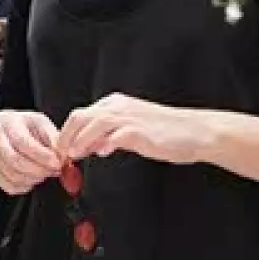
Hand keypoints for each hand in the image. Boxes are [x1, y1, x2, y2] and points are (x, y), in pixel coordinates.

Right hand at [0, 109, 61, 194]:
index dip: (42, 156)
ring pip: (12, 175)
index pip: (23, 142)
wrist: (5, 128)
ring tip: (45, 174)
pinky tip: (33, 179)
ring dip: (33, 179)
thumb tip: (63, 156)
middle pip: (14, 160)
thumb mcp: (42, 124)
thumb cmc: (26, 126)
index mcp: (10, 123)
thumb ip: (53, 138)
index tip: (57, 163)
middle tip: (54, 171)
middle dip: (38, 170)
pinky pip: (8, 186)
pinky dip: (24, 187)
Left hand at [55, 92, 208, 165]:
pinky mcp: (142, 131)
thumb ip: (110, 135)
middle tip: (61, 155)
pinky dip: (107, 143)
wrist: (196, 131)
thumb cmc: (165, 132)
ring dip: (81, 140)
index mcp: (115, 104)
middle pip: (81, 116)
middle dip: (66, 136)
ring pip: (95, 123)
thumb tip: (90, 147)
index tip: (61, 150)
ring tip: (74, 155)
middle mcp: (119, 107)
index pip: (81, 115)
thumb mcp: (132, 130)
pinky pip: (118, 135)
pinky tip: (104, 153)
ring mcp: (131, 117)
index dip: (67, 133)